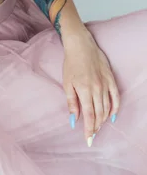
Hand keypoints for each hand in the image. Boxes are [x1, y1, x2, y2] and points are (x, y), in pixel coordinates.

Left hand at [62, 28, 119, 145]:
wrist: (81, 45)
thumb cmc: (71, 63)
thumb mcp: (67, 83)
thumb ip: (72, 102)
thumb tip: (74, 120)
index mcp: (84, 90)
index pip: (89, 116)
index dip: (89, 129)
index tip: (88, 139)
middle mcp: (97, 89)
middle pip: (99, 114)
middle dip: (95, 126)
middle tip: (92, 134)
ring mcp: (105, 84)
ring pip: (107, 108)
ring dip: (103, 119)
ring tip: (98, 126)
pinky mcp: (111, 79)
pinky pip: (116, 97)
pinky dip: (115, 108)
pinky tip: (112, 116)